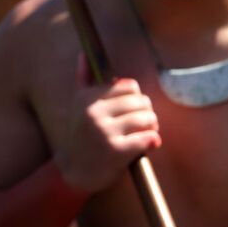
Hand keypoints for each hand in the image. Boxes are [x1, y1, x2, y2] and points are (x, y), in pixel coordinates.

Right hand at [55, 55, 159, 193]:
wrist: (74, 172)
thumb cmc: (82, 136)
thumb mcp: (78, 106)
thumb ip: (84, 80)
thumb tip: (84, 53)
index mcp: (87, 98)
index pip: (130, 86)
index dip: (136, 98)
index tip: (132, 109)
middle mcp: (93, 113)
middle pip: (142, 102)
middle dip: (146, 113)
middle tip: (142, 125)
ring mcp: (104, 132)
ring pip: (148, 118)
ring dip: (152, 127)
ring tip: (145, 134)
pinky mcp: (116, 152)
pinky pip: (149, 138)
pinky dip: (153, 141)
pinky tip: (147, 145)